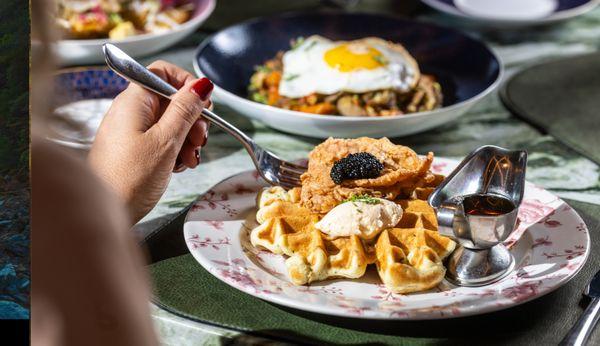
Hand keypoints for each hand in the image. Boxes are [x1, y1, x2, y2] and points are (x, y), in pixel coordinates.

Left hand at [89, 60, 212, 222]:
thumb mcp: (167, 141)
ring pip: (169, 122)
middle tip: (200, 139)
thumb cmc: (129, 179)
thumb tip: (201, 84)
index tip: (204, 104)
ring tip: (189, 159)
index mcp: (134, 101)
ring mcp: (130, 131)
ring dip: (187, 138)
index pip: (164, 73)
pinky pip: (161, 140)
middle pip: (171, 99)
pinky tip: (179, 167)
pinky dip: (175, 150)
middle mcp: (130, 111)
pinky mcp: (133, 149)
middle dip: (192, 118)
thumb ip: (185, 110)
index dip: (188, 85)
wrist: (106, 213)